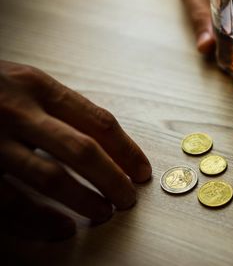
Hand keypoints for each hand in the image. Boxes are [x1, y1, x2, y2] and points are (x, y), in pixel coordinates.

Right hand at [0, 61, 151, 239]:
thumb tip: (106, 141)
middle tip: (129, 199)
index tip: (142, 171)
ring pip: (50, 179)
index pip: (98, 121)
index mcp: (37, 86)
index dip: (127, 150)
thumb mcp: (22, 82)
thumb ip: (57, 105)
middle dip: (113, 179)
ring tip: (104, 213)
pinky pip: (10, 201)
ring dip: (84, 200)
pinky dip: (40, 220)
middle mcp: (17, 110)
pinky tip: (61, 229)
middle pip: (82, 151)